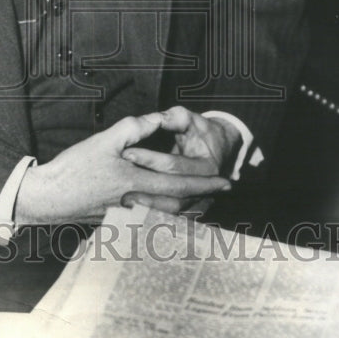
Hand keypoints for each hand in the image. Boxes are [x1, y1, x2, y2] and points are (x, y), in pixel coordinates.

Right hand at [15, 112, 231, 225]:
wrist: (48, 197)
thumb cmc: (73, 168)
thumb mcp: (104, 140)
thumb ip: (134, 128)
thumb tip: (157, 120)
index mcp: (135, 182)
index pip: (179, 184)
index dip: (205, 183)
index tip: (225, 182)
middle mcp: (135, 202)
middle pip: (178, 204)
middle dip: (202, 197)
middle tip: (219, 192)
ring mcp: (124, 213)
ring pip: (164, 212)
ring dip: (185, 206)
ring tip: (200, 199)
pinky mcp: (114, 218)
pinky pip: (147, 215)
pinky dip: (163, 211)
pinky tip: (165, 206)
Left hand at [120, 106, 241, 215]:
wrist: (219, 150)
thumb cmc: (201, 131)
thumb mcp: (189, 119)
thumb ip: (173, 119)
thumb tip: (155, 119)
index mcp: (207, 166)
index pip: (174, 165)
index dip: (150, 158)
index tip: (127, 153)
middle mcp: (207, 189)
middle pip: (172, 193)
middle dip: (144, 188)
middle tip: (118, 182)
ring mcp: (200, 202)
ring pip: (171, 210)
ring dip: (148, 206)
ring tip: (123, 200)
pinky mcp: (192, 211)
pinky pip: (171, 218)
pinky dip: (153, 215)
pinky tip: (134, 212)